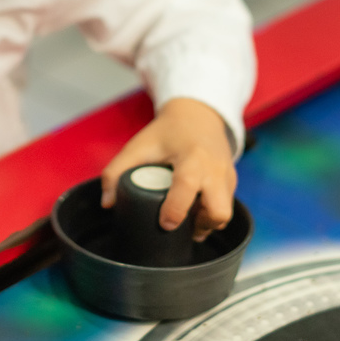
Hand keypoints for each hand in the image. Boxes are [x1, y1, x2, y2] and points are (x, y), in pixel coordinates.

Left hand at [100, 97, 236, 241]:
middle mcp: (215, 169)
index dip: (175, 211)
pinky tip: (195, 209)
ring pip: (225, 214)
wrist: (198, 114)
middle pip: (218, 212)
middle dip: (201, 225)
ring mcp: (228, 176)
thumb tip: (107, 203)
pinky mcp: (232, 181)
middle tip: (181, 225)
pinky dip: (211, 213)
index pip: (187, 187)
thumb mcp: (139, 145)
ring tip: (187, 218)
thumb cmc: (168, 131)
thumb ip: (116, 171)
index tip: (165, 224)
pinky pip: (226, 206)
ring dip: (206, 223)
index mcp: (192, 158)